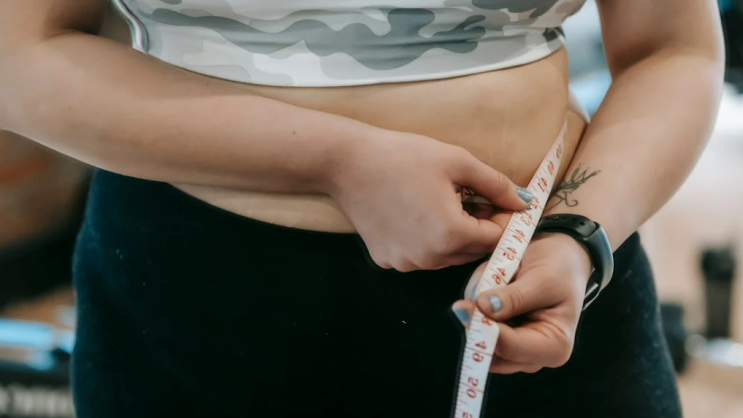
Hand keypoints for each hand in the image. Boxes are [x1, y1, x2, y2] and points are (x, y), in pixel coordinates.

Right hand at [328, 130, 531, 271]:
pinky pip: (420, 255)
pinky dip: (426, 240)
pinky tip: (415, 213)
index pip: (496, 239)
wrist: (348, 163)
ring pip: (447, 256)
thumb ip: (496, 185)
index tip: (501, 200)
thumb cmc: (403, 156)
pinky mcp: (387, 260)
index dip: (504, 220)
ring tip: (443, 203)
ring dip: (454, 236)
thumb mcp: (458, 162)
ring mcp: (405, 263)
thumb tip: (524, 202)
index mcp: (451, 235)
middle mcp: (429, 258)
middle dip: (480, 228)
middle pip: (472, 251)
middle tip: (471, 198)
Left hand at [452, 233, 591, 372]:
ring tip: (491, 284)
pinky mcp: (502, 339)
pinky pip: (477, 330)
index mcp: (555, 347)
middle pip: (492, 354)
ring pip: (479, 342)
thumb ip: (514, 297)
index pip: (511, 348)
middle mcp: (535, 356)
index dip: (484, 329)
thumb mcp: (542, 279)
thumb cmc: (560, 269)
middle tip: (470, 297)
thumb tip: (482, 307)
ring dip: (476, 314)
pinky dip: (476, 310)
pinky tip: (490, 288)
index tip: (462, 307)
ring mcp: (516, 350)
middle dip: (478, 323)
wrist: (560, 258)